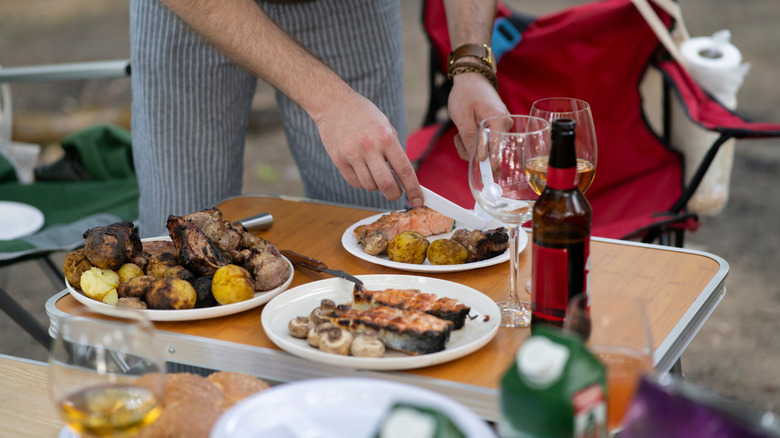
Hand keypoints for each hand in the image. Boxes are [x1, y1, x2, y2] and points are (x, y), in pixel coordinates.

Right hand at [315, 91, 423, 206]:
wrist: (334, 104)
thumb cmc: (364, 115)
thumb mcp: (386, 127)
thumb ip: (394, 150)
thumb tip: (403, 177)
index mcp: (386, 138)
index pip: (405, 170)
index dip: (413, 189)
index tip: (418, 201)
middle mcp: (370, 147)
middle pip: (386, 185)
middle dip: (394, 194)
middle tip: (395, 193)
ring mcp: (353, 155)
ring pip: (370, 186)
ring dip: (375, 185)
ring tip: (373, 170)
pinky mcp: (339, 160)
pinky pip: (355, 183)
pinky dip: (361, 182)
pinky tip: (361, 169)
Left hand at [448, 73, 508, 159]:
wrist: (471, 78)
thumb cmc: (466, 93)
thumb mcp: (462, 117)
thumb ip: (470, 139)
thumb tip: (479, 159)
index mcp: (500, 122)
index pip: (498, 152)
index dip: (488, 166)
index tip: (478, 173)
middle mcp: (506, 126)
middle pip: (491, 152)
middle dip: (471, 152)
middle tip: (457, 139)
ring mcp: (502, 127)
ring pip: (486, 149)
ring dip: (469, 146)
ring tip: (458, 134)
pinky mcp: (497, 128)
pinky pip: (485, 142)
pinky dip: (473, 141)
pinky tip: (464, 132)